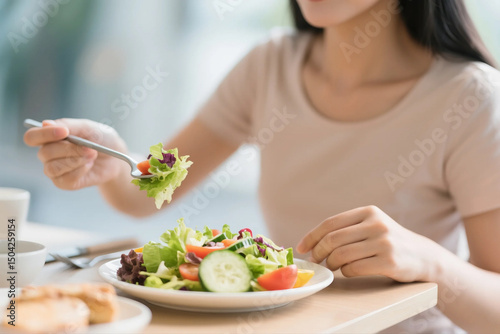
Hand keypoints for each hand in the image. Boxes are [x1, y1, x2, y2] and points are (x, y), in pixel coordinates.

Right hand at [24, 119, 127, 189]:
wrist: (116, 157)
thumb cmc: (100, 139)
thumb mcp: (88, 127)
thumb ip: (68, 125)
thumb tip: (45, 123)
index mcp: (49, 137)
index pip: (32, 137)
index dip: (44, 134)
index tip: (65, 132)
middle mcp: (48, 154)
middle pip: (45, 153)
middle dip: (70, 150)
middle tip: (90, 148)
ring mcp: (55, 169)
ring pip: (53, 168)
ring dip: (76, 161)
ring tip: (92, 155)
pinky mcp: (65, 183)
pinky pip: (65, 180)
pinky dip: (80, 171)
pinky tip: (88, 166)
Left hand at [296, 205, 437, 281]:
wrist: (423, 256)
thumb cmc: (388, 241)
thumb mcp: (372, 225)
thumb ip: (347, 228)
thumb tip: (312, 241)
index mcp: (368, 212)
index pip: (330, 223)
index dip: (312, 236)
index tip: (301, 248)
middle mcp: (376, 224)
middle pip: (333, 239)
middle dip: (318, 252)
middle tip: (315, 260)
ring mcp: (384, 243)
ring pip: (341, 255)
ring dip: (331, 263)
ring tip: (332, 266)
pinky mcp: (389, 262)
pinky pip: (354, 268)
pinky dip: (345, 272)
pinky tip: (348, 271)